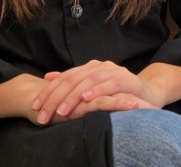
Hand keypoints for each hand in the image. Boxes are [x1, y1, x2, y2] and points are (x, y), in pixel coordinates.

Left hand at [31, 60, 159, 124]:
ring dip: (73, 97)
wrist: (146, 94)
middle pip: (72, 80)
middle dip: (55, 97)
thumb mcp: (92, 88)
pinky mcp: (126, 79)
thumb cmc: (117, 94)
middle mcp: (100, 66)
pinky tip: (87, 99)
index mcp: (89, 68)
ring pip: (88, 81)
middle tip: (43, 113)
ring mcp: (113, 71)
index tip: (35, 106)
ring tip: (61, 111)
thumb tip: (48, 77)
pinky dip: (97, 90)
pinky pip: (109, 84)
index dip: (48, 91)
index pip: (64, 78)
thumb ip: (72, 82)